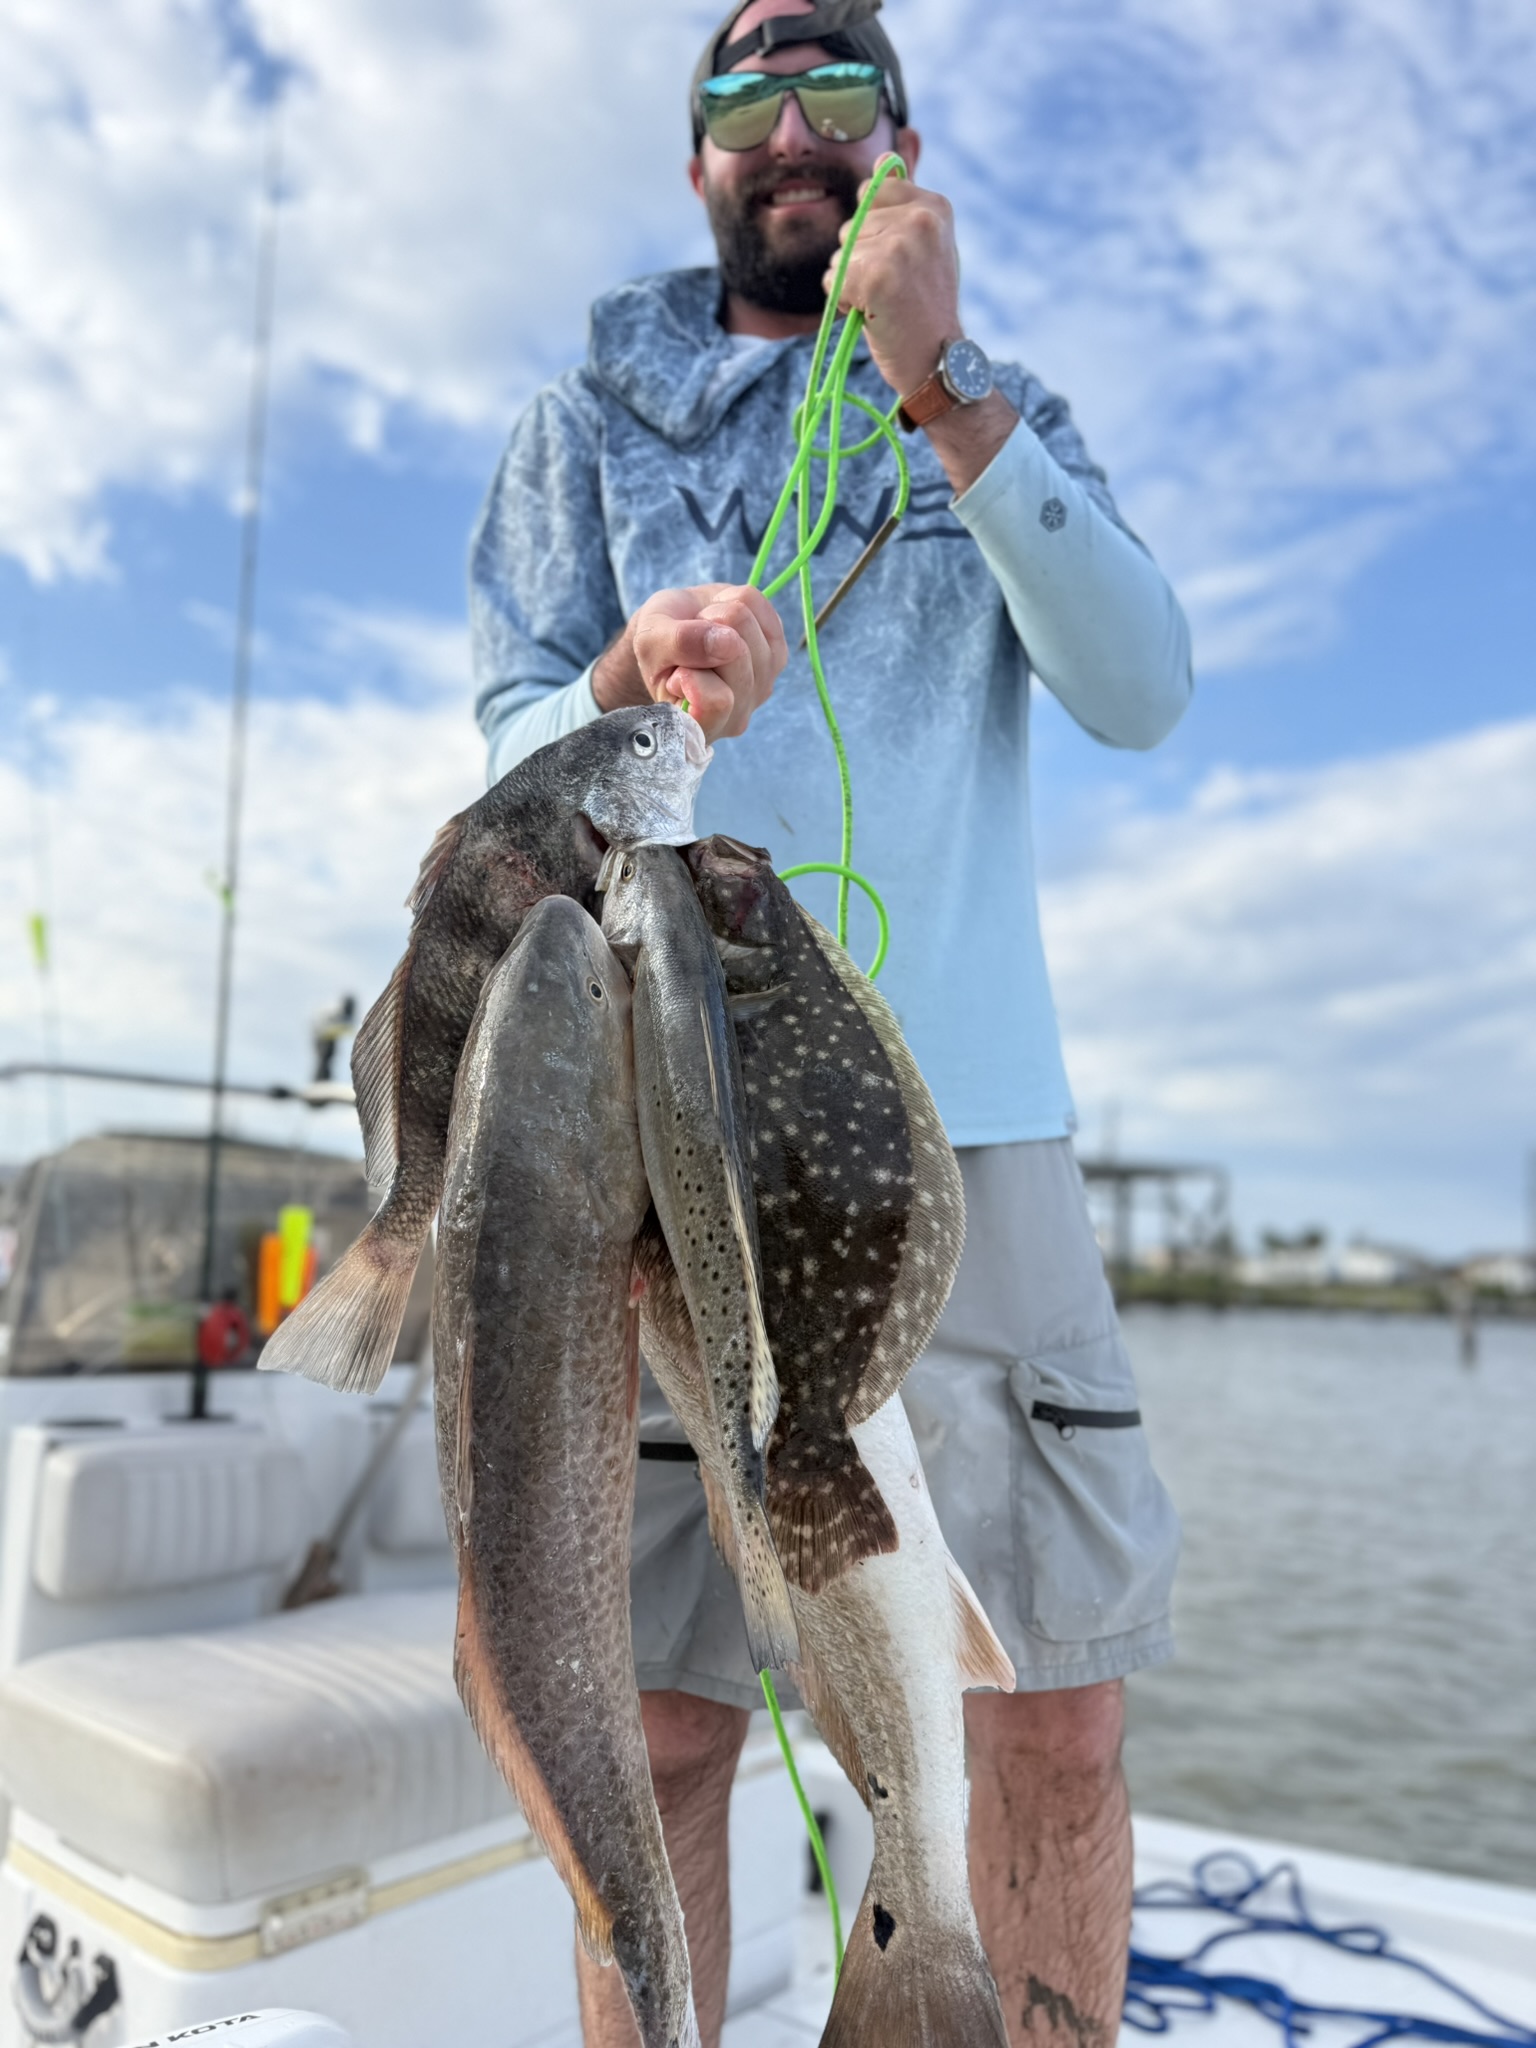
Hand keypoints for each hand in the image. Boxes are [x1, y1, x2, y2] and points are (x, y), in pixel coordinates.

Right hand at [593, 584, 785, 742]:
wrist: (675, 630)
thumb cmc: (659, 646)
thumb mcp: (649, 641)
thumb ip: (679, 643)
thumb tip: (726, 642)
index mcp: (700, 727)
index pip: (716, 702)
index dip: (692, 673)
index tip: (678, 672)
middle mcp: (738, 714)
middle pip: (734, 651)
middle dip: (703, 631)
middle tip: (690, 644)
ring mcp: (763, 685)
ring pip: (744, 622)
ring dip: (716, 614)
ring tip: (704, 631)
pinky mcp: (778, 653)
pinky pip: (758, 604)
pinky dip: (733, 599)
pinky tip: (722, 620)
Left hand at [823, 158, 1019, 494]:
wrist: (939, 364)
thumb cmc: (925, 310)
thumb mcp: (923, 247)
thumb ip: (901, 205)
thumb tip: (883, 157)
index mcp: (934, 206)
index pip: (870, 193)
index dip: (873, 233)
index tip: (901, 264)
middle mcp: (920, 219)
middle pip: (851, 227)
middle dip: (860, 262)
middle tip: (894, 292)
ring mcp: (900, 246)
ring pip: (839, 255)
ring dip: (851, 285)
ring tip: (886, 306)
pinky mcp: (877, 276)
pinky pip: (832, 280)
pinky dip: (844, 304)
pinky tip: (874, 317)